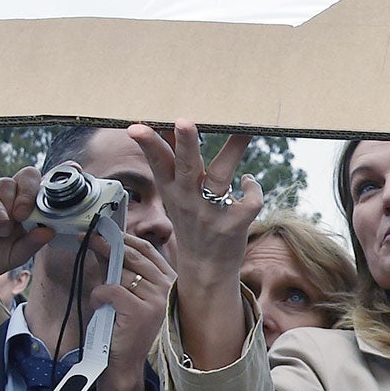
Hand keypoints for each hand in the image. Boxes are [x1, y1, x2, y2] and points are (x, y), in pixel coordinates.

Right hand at [0, 169, 51, 327]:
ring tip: (5, 230)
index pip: (44, 186)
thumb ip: (33, 242)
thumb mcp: (17, 254)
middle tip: (25, 215)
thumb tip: (51, 230)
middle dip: (30, 192)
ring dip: (10, 205)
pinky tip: (0, 220)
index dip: (56, 180)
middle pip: (28, 176)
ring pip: (7, 183)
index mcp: (27, 207)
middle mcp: (11, 197)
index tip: (69, 178)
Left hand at [89, 234, 175, 390]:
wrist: (125, 363)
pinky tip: (99, 304)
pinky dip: (99, 295)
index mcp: (168, 281)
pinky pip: (111, 289)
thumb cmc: (125, 328)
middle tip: (87, 237)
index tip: (105, 230)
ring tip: (100, 298)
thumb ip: (122, 272)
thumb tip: (104, 245)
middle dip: (106, 244)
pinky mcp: (140, 310)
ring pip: (121, 274)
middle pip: (133, 256)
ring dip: (102, 282)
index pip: (147, 250)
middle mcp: (167, 287)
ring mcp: (156, 299)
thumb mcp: (128, 294)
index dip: (124, 238)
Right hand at [131, 122, 260, 370]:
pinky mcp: (232, 225)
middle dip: (185, 143)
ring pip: (220, 177)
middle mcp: (188, 199)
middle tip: (184, 121)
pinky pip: (248, 200)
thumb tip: (177, 127)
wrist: (205, 269)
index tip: (137, 126)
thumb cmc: (193, 222)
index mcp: (171, 190)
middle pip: (186, 166)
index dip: (148, 144)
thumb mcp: (176, 197)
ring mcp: (210, 213)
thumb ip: (176, 167)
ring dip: (232, 152)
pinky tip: (249, 183)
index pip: (157, 162)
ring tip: (244, 130)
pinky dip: (253, 187)